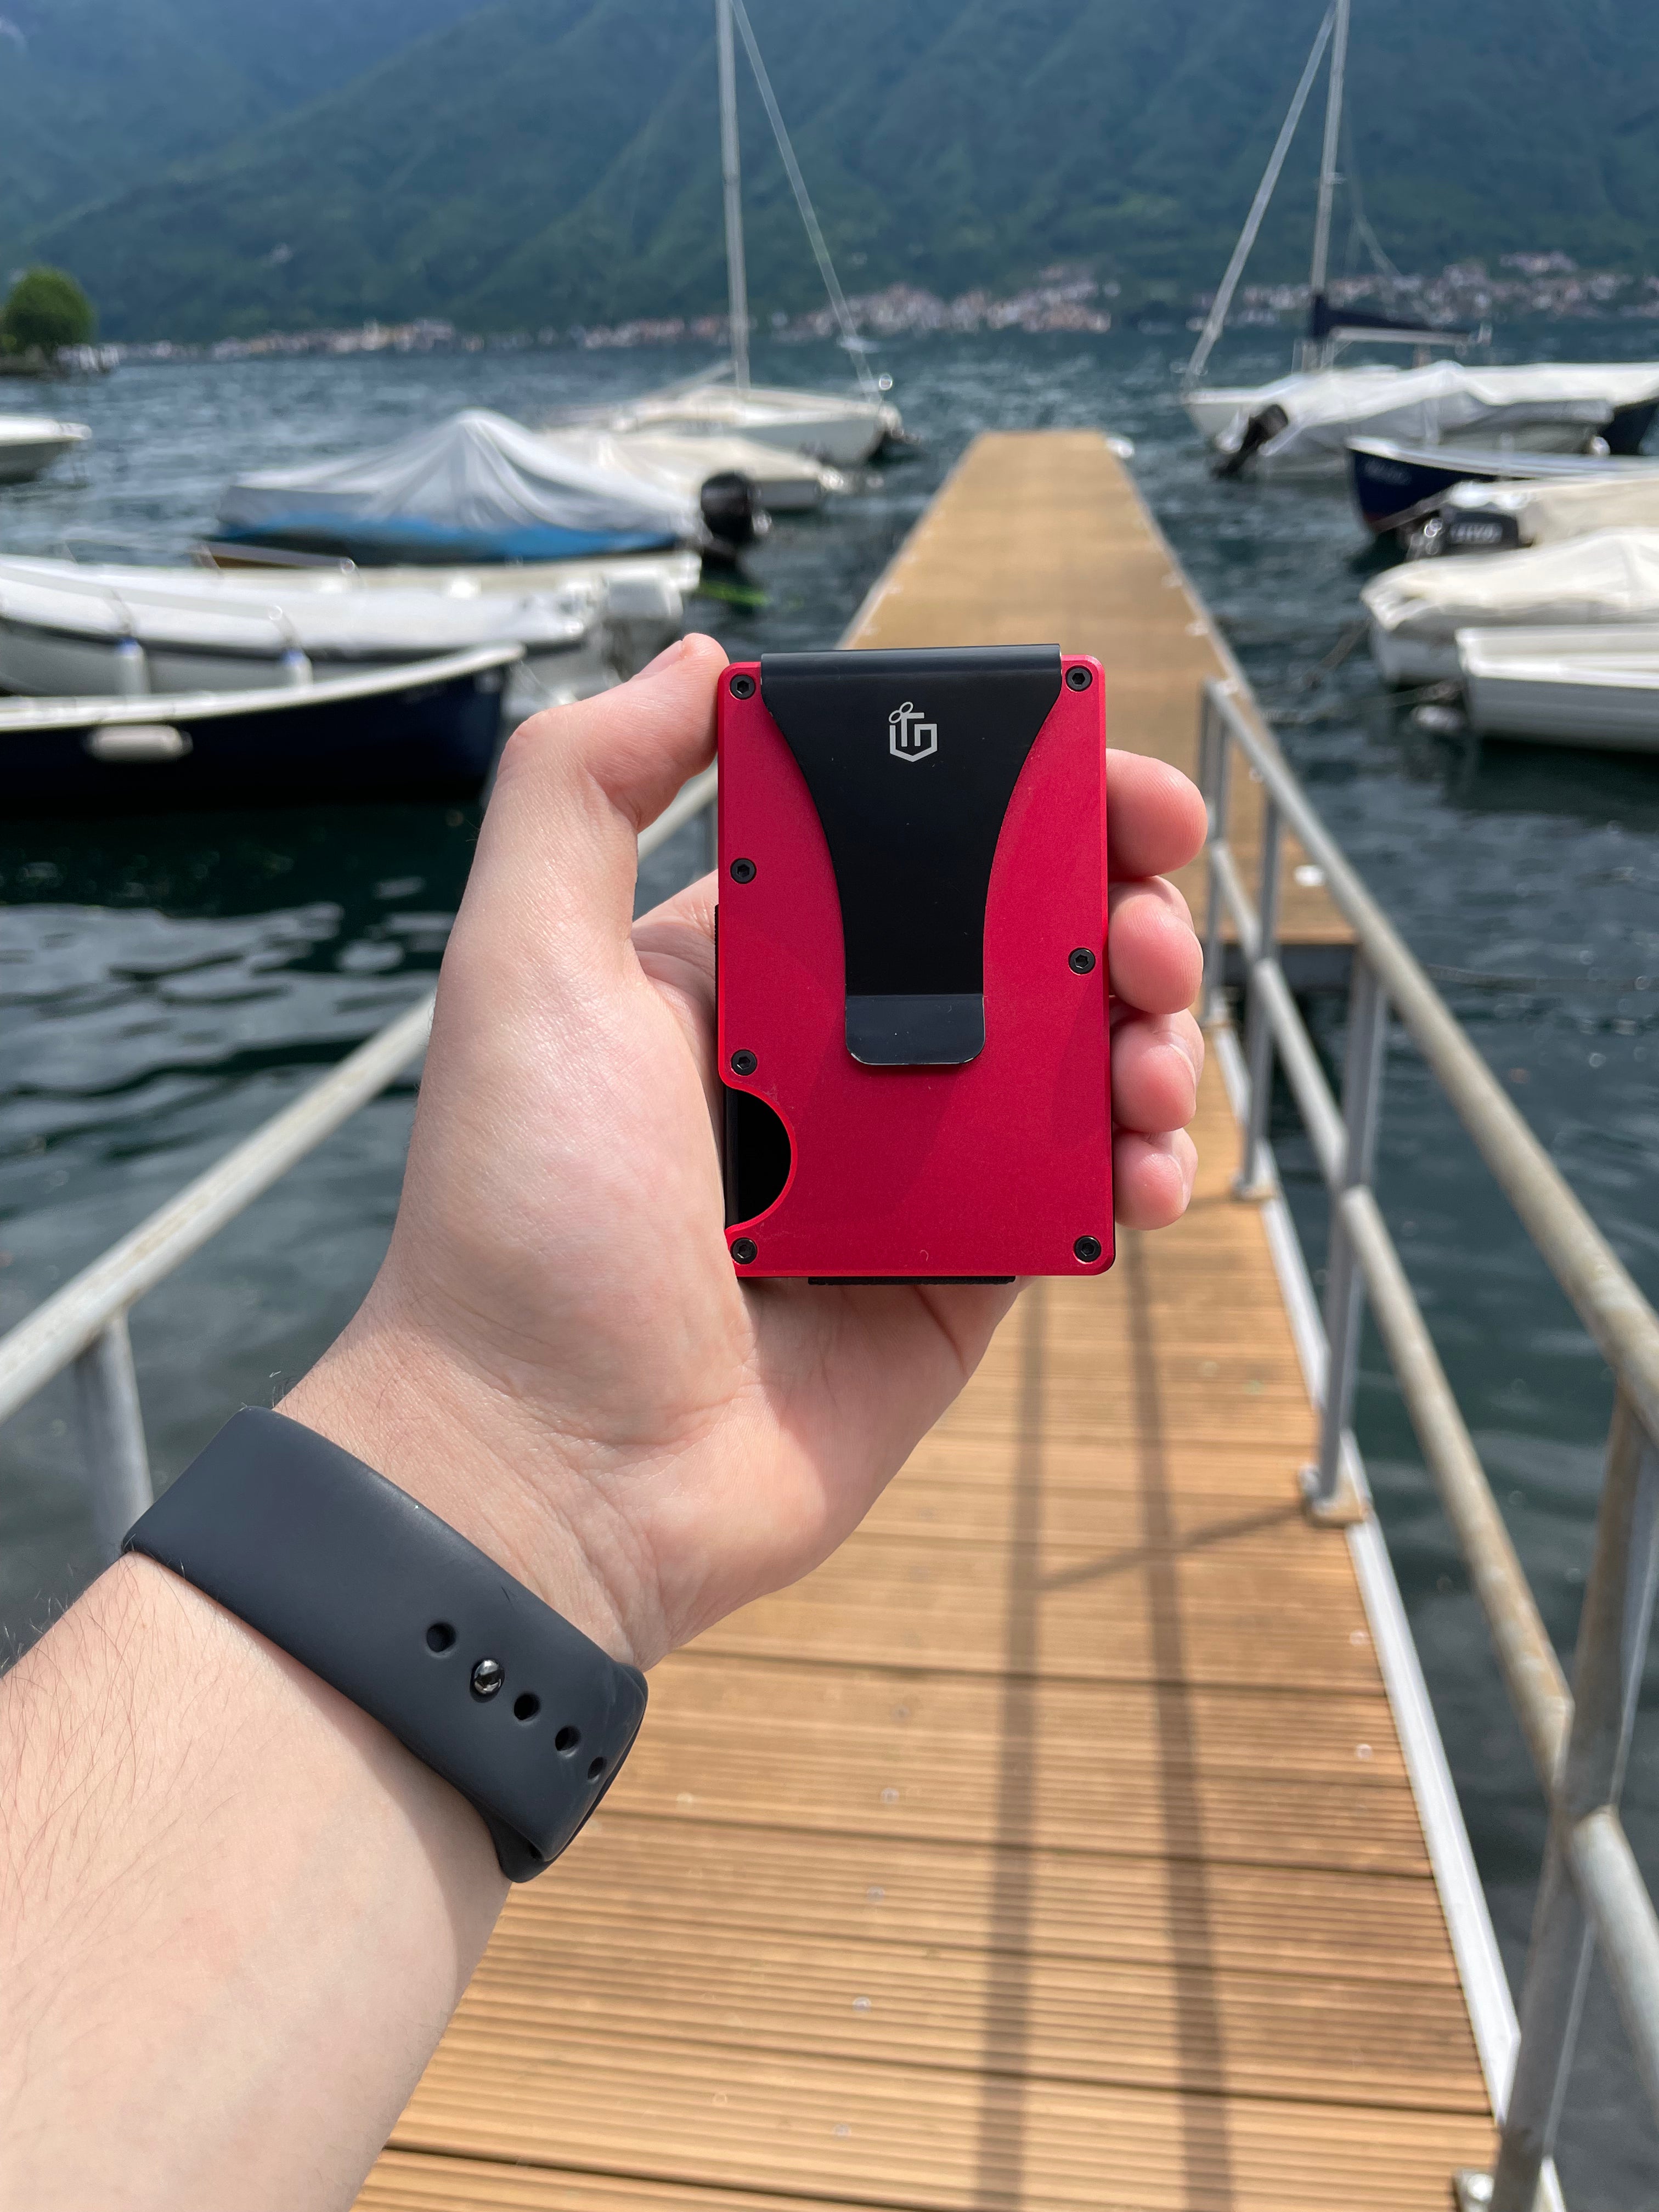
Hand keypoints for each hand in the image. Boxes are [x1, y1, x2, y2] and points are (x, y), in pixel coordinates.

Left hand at [283, 636, 1205, 1671]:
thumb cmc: (525, 1216)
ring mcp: (905, 1169)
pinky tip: (1148, 1171)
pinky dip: (1139, 1171)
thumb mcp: (520, 968)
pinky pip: (1075, 1198)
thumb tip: (698, 662)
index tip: (1114, 779)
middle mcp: (836, 1054)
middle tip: (1153, 931)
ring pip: (1072, 1065)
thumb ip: (580, 793)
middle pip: (1021, 944)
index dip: (1025, 800)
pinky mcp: (956, 1277)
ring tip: (1155, 1056)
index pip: (913, 845)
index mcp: (749, 965)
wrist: (553, 1467)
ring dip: (1150, 1037)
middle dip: (1119, 911)